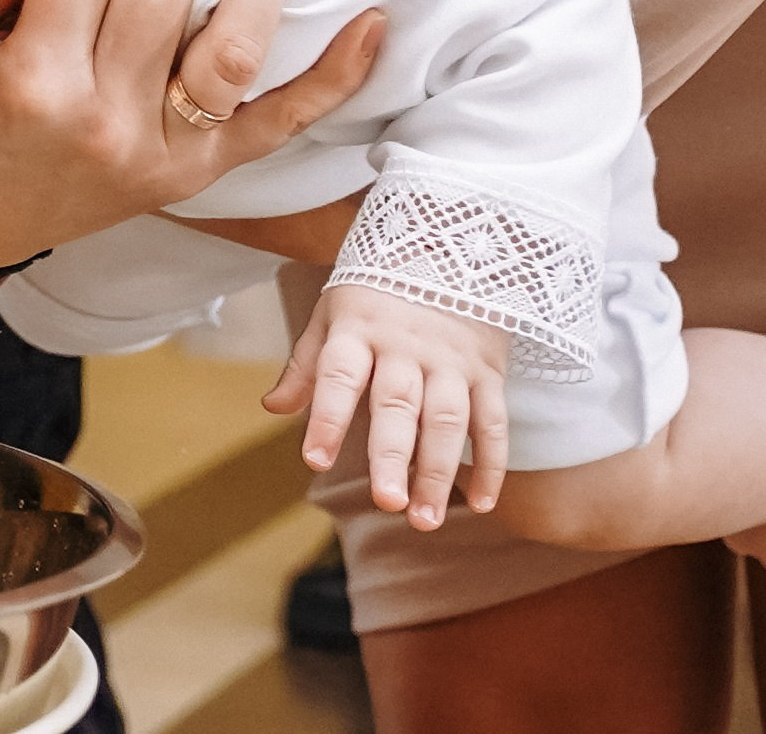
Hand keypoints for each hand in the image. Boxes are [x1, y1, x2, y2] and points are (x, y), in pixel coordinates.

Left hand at [264, 284, 510, 528]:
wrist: (450, 246)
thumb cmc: (376, 291)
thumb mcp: (332, 313)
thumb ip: (306, 364)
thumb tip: (272, 408)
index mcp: (357, 329)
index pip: (337, 376)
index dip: (325, 417)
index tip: (314, 459)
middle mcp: (404, 346)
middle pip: (399, 405)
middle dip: (393, 456)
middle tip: (386, 503)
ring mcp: (450, 359)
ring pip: (447, 420)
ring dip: (438, 472)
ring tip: (424, 520)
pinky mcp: (487, 369)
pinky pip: (493, 420)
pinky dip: (492, 463)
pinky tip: (482, 503)